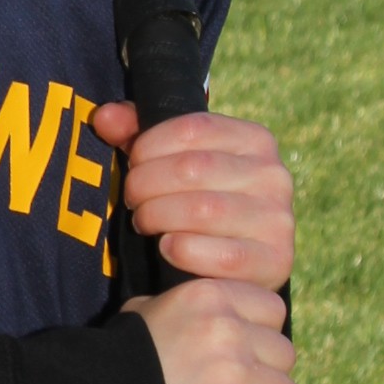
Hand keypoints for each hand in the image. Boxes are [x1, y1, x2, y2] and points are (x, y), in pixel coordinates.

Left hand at [91, 103, 292, 289]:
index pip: (191, 128)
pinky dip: (181, 250)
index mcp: (255, 140)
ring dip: (157, 217)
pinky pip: (221, 254)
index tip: (133, 163)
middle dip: (145, 184)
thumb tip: (105, 118)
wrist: (238, 265)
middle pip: (191, 168)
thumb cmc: (198, 200)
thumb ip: (136, 134)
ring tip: (145, 222)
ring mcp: (278, 220)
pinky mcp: (275, 262)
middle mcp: (274, 176)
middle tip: (132, 199)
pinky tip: (167, 248)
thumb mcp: (171, 161)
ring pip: (201, 210)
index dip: (148, 145)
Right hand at [128, 275, 296, 383]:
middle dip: (263, 377)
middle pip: (283, 356)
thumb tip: (219, 316)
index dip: (260, 337)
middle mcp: (225, 330)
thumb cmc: (117, 362)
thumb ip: (188, 310)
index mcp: (207, 296)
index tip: (239, 356)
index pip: (272, 311)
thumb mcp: (146, 313)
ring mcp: (232, 375)